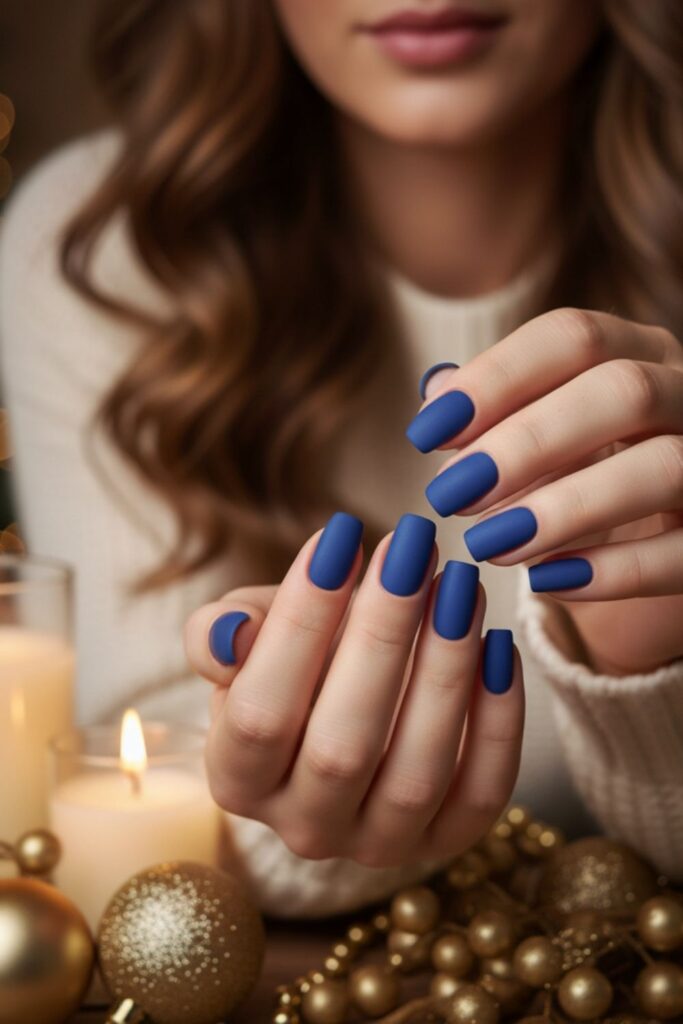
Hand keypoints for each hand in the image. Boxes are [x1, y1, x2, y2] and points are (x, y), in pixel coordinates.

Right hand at [184, 514, 523, 866]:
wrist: (342, 706)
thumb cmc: (290, 660)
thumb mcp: (244, 636)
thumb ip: (219, 632)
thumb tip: (229, 634)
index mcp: (237, 779)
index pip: (259, 713)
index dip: (298, 624)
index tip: (338, 536)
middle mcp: (303, 828)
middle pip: (340, 749)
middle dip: (381, 636)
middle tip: (412, 549)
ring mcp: (378, 844)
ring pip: (415, 774)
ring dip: (445, 671)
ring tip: (460, 586)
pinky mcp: (444, 840)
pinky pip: (480, 795)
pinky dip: (497, 722)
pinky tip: (498, 646)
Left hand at [409, 308, 682, 674]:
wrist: (649, 551)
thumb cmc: (582, 477)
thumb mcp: (538, 438)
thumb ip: (492, 411)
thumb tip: (436, 389)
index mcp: (638, 352)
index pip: (572, 337)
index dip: (495, 379)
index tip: (427, 432)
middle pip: (622, 391)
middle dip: (527, 442)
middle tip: (451, 493)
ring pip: (662, 466)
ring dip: (563, 507)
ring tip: (487, 543)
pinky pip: (682, 553)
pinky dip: (612, 571)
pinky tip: (544, 581)